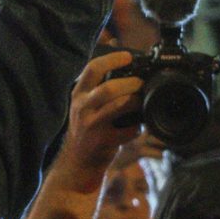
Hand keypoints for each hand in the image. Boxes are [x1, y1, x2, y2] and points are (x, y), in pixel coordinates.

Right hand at [60, 51, 143, 181]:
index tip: (128, 57)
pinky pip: (128, 130)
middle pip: (109, 88)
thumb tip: (122, 57)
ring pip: (119, 106)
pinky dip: (137, 127)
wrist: (77, 162)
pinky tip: (137, 127)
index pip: (93, 68)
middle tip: (141, 83)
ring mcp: (92, 126)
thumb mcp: (85, 103)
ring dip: (136, 102)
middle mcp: (83, 108)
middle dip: (131, 83)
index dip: (112, 59)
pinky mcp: (103, 142)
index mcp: (79, 94)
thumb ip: (98, 84)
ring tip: (142, 102)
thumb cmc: (87, 128)